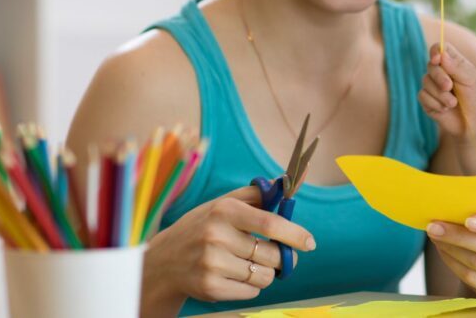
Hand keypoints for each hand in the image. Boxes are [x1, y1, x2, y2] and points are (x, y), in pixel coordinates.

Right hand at [140, 186, 314, 316]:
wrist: (165, 261)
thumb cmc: (202, 227)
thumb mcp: (222, 204)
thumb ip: (255, 194)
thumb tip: (284, 183)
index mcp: (224, 211)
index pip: (270, 223)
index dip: (295, 234)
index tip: (310, 243)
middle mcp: (216, 236)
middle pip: (272, 255)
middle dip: (280, 258)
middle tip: (275, 256)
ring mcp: (212, 263)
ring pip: (263, 276)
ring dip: (264, 273)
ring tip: (248, 265)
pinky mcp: (210, 287)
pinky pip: (251, 292)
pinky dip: (250, 286)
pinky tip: (235, 276)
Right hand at [418, 43, 475, 138]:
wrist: (474, 125)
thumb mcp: (472, 80)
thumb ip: (457, 66)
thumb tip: (441, 54)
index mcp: (454, 63)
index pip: (440, 48)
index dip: (435, 51)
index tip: (436, 59)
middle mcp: (442, 72)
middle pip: (430, 65)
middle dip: (439, 76)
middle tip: (449, 87)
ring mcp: (433, 86)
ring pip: (425, 81)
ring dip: (440, 94)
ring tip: (453, 103)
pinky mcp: (427, 100)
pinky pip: (422, 96)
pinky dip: (435, 103)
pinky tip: (445, 110)